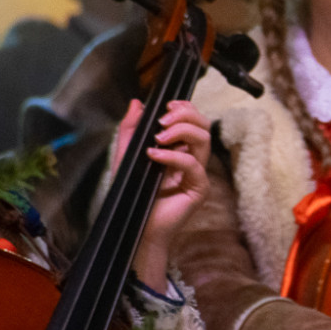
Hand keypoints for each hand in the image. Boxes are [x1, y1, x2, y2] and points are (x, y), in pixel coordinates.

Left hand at [116, 99, 211, 287]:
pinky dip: (174, 156)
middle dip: (185, 115)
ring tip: (158, 138)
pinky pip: (193, 165)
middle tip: (163, 121)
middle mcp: (192, 159)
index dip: (186, 108)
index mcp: (180, 149)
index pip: (194, 121)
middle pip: (204, 125)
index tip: (167, 105)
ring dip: (181, 131)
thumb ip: (131, 129)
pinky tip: (154, 156)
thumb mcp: (126, 155)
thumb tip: (137, 103)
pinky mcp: (199, 188)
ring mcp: (197, 173)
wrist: (133, 225)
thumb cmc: (132, 194)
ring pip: (204, 140)